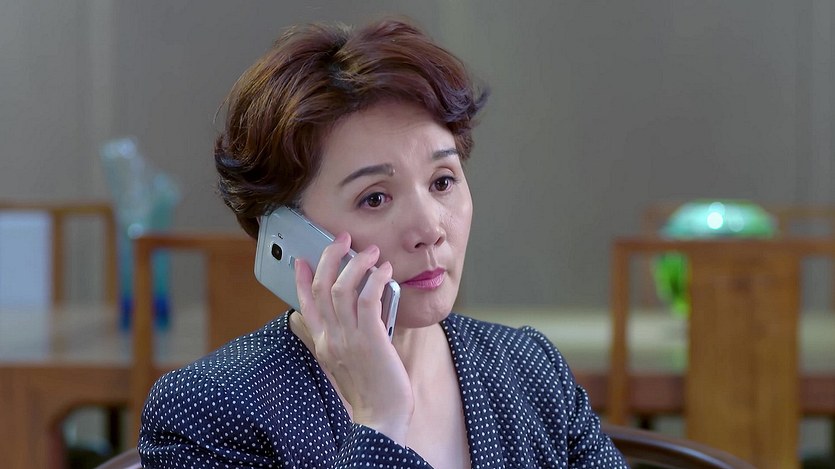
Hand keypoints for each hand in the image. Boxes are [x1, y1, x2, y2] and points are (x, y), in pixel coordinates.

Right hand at [293, 232, 413, 443]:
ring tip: (369, 250)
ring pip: (341, 288)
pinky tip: (383, 270)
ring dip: (356, 263)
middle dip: (329, 257)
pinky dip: (374, 279)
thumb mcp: (340, 364)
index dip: (301, 277)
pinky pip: (368, 299)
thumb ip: (328, 340)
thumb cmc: (369, 391)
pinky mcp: (370, 338)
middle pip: (320, 287)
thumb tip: (319, 322)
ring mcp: (348, 338)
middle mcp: (330, 338)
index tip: (303, 258)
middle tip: (342, 239)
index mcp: (322, 343)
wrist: (381, 418)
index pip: (304, 303)